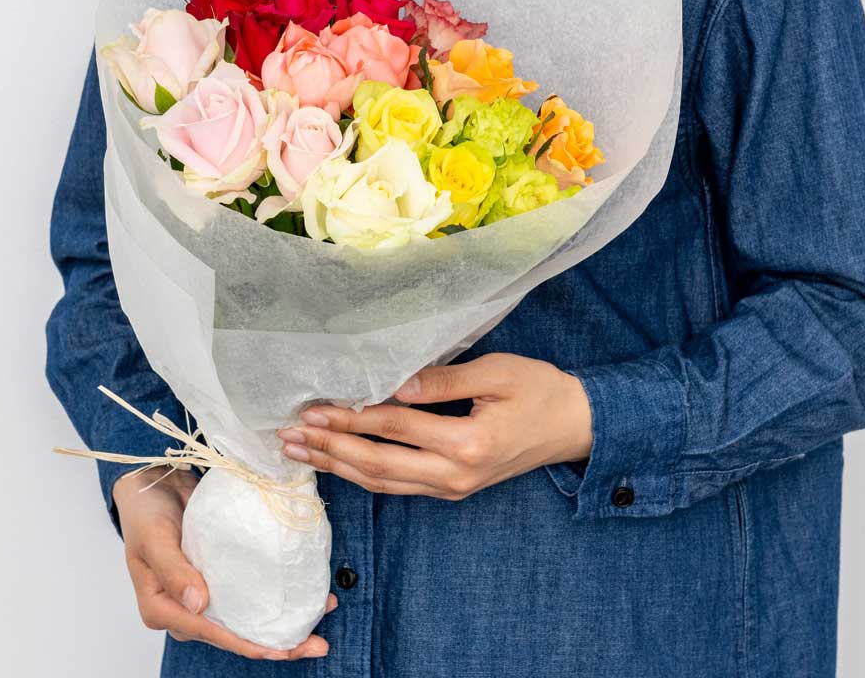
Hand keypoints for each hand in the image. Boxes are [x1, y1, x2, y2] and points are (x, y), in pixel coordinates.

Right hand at [113, 468, 334, 660]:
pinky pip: (249, 590)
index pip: (209, 632)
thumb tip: (199, 605)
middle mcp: (185, 609)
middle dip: (275, 643)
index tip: (278, 650)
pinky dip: (276, 593)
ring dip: (282, 619)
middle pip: (233, 633)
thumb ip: (174, 571)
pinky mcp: (220, 574)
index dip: (244, 644)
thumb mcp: (154, 539)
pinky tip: (306, 590)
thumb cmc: (145, 512)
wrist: (153, 483)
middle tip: (315, 644)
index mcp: (162, 609)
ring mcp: (204, 592)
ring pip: (246, 616)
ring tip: (322, 614)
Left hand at [278, 353, 592, 500]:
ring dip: (339, 467)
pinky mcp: (452, 490)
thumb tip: (395, 384)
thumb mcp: (497, 372)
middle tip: (289, 435)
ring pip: (383, 483)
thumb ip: (444, 380)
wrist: (574, 426)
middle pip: (378, 464)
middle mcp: (454, 476)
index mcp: (466, 444)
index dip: (350, 417)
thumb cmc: (539, 390)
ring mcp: (452, 489)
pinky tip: (341, 464)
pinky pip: (399, 487)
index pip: (394, 427)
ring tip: (301, 452)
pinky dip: (364, 476)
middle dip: (330, 448)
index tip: (312, 409)